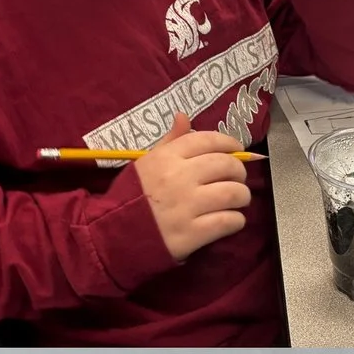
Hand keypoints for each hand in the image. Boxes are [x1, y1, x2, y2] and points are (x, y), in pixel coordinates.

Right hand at [136, 107, 254, 264]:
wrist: (112, 237)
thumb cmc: (130, 197)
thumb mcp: (145, 163)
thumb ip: (170, 142)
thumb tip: (184, 116)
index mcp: (165, 158)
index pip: (208, 140)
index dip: (229, 142)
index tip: (236, 149)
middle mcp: (178, 178)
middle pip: (227, 165)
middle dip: (238, 171)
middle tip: (236, 178)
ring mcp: (186, 206)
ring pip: (234, 193)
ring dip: (242, 196)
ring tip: (236, 200)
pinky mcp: (192, 233)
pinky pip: (229, 221)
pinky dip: (236, 220)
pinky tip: (230, 220)